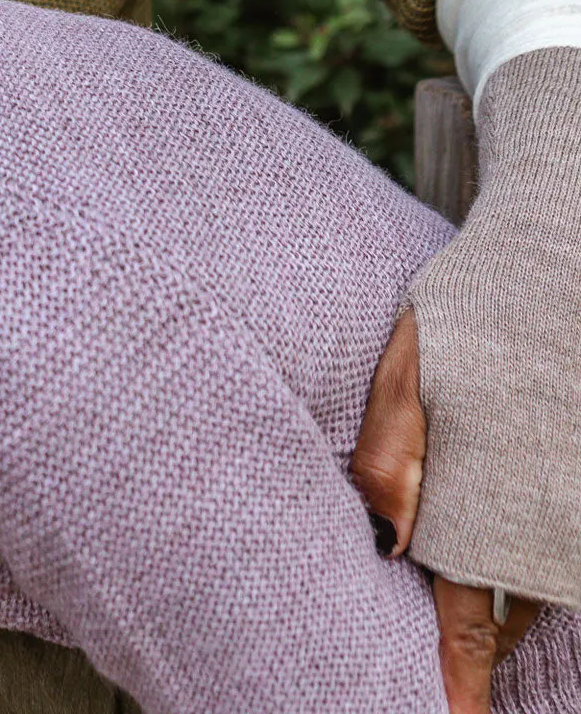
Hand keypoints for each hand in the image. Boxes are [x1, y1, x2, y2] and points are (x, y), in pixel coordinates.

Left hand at [352, 309, 540, 713]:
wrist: (564, 270)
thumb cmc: (476, 316)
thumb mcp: (411, 371)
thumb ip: (393, 455)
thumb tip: (381, 544)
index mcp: (483, 501)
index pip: (470, 622)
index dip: (461, 679)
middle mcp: (545, 520)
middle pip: (515, 617)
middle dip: (483, 647)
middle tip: (455, 681)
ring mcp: (578, 508)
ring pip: (548, 588)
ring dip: (513, 606)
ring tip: (473, 628)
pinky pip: (567, 552)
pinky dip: (539, 565)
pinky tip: (511, 554)